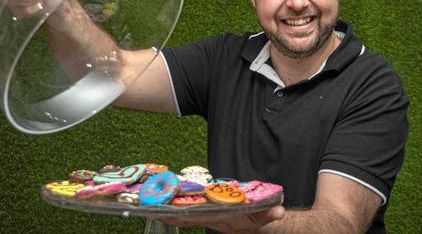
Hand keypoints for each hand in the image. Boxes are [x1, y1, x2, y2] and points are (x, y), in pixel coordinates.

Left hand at [146, 205, 284, 232]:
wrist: (252, 223)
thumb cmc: (255, 219)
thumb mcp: (263, 217)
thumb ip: (270, 214)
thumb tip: (279, 211)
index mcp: (217, 219)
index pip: (195, 218)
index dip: (179, 215)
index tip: (163, 211)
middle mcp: (207, 218)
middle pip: (181, 216)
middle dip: (162, 211)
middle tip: (142, 206)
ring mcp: (202, 215)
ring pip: (179, 212)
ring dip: (163, 207)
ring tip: (144, 201)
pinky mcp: (202, 211)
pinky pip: (184, 208)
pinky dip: (171, 204)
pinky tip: (160, 197)